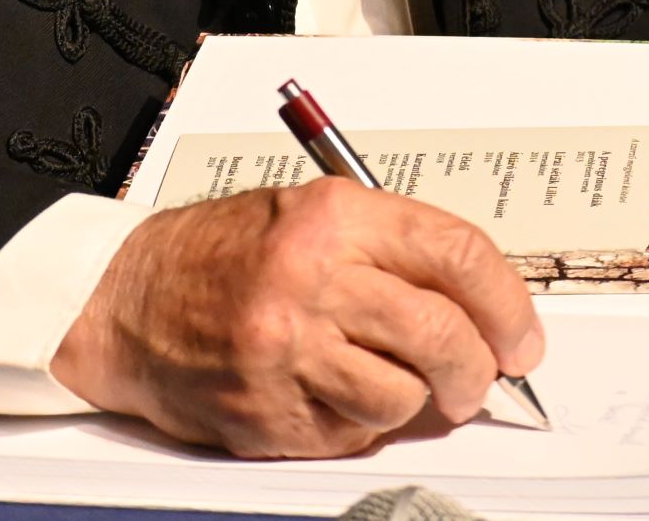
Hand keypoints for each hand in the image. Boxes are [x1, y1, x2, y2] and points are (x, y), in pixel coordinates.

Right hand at [48, 179, 543, 457]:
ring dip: (414, 401)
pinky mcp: (267, 410)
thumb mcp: (308, 215)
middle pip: (444, 334)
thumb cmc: (220, 255)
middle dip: (477, 369)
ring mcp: (287, 350)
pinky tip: (330, 393)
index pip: (458, 254)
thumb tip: (481, 309)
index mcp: (333, 217)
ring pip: (405, 395)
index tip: (522, 337)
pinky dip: (359, 423)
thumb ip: (392, 251)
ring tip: (390, 383)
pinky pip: (353, 433)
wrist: (125, 300)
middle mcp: (312, 278)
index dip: (509, 303)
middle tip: (478, 379)